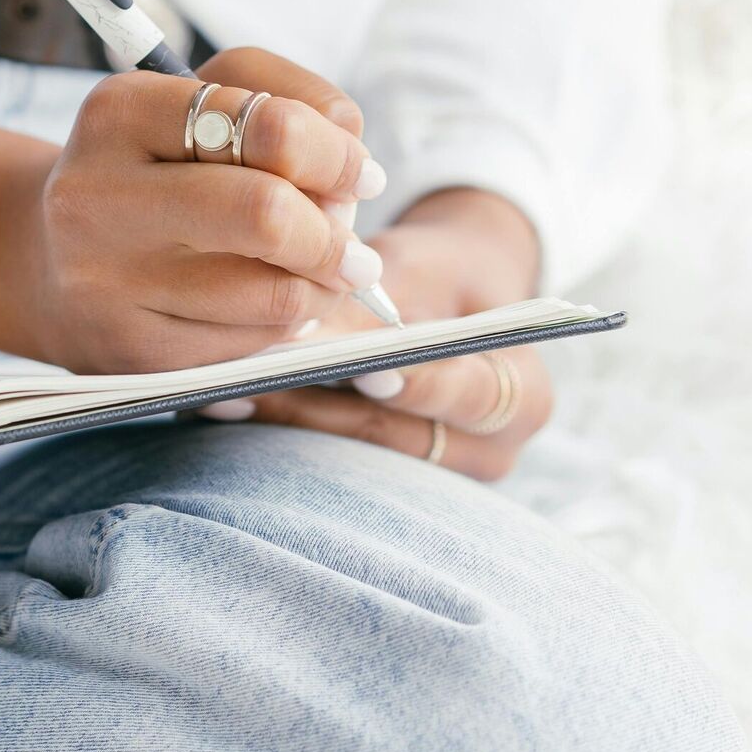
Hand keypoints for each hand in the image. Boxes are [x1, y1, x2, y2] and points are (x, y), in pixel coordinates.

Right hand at [7, 47, 388, 373]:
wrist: (45, 258)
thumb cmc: (151, 168)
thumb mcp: (202, 101)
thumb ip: (290, 101)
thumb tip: (359, 176)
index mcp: (119, 112)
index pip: (270, 125)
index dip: (339, 155)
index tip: (360, 175)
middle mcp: (97, 195)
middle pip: (267, 215)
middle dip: (335, 234)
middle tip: (352, 243)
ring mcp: (106, 280)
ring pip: (273, 294)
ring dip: (321, 286)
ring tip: (314, 270)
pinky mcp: (129, 349)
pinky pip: (251, 346)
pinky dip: (282, 325)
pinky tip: (263, 304)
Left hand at [219, 190, 549, 479]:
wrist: (448, 294)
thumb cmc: (437, 272)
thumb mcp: (418, 270)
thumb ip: (381, 305)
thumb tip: (315, 337)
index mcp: (522, 395)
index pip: (470, 396)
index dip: (417, 384)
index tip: (366, 368)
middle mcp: (492, 450)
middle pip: (401, 438)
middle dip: (324, 408)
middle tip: (261, 380)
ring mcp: (438, 474)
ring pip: (357, 457)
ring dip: (291, 424)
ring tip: (229, 392)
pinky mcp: (390, 481)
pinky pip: (334, 462)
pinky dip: (285, 431)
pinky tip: (231, 405)